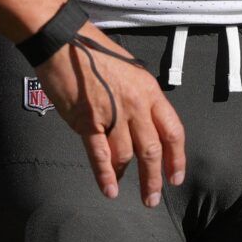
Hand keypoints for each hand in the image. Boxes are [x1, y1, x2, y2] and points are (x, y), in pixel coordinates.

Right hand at [34, 23, 185, 206]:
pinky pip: (100, 154)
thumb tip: (144, 126)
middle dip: (154, 178)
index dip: (176, 158)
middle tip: (152, 198)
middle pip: (152, 150)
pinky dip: (105, 175)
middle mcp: (135, 104)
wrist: (64, 42)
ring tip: (124, 187)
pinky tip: (109, 189)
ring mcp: (112, 114)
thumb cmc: (95, 53)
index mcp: (149, 90)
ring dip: (127, 175)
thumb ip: (141, 99)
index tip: (175, 176)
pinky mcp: (87, 121)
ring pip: (127, 154)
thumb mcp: (131, 71)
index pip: (172, 130)